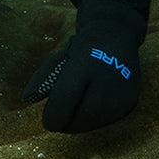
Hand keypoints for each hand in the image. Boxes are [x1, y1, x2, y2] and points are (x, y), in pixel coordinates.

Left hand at [23, 21, 141, 132]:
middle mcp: (107, 78)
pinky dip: (93, 119)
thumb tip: (27, 98)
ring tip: (72, 110)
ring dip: (78, 122)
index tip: (47, 121)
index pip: (65, 96)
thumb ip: (43, 77)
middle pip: (80, 116)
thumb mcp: (62, 56)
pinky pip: (105, 120)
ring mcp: (122, 93)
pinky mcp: (131, 103)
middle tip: (57, 117)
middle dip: (65, 120)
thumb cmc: (84, 47)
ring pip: (93, 123)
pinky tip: (88, 107)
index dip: (53, 114)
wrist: (118, 36)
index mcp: (86, 61)